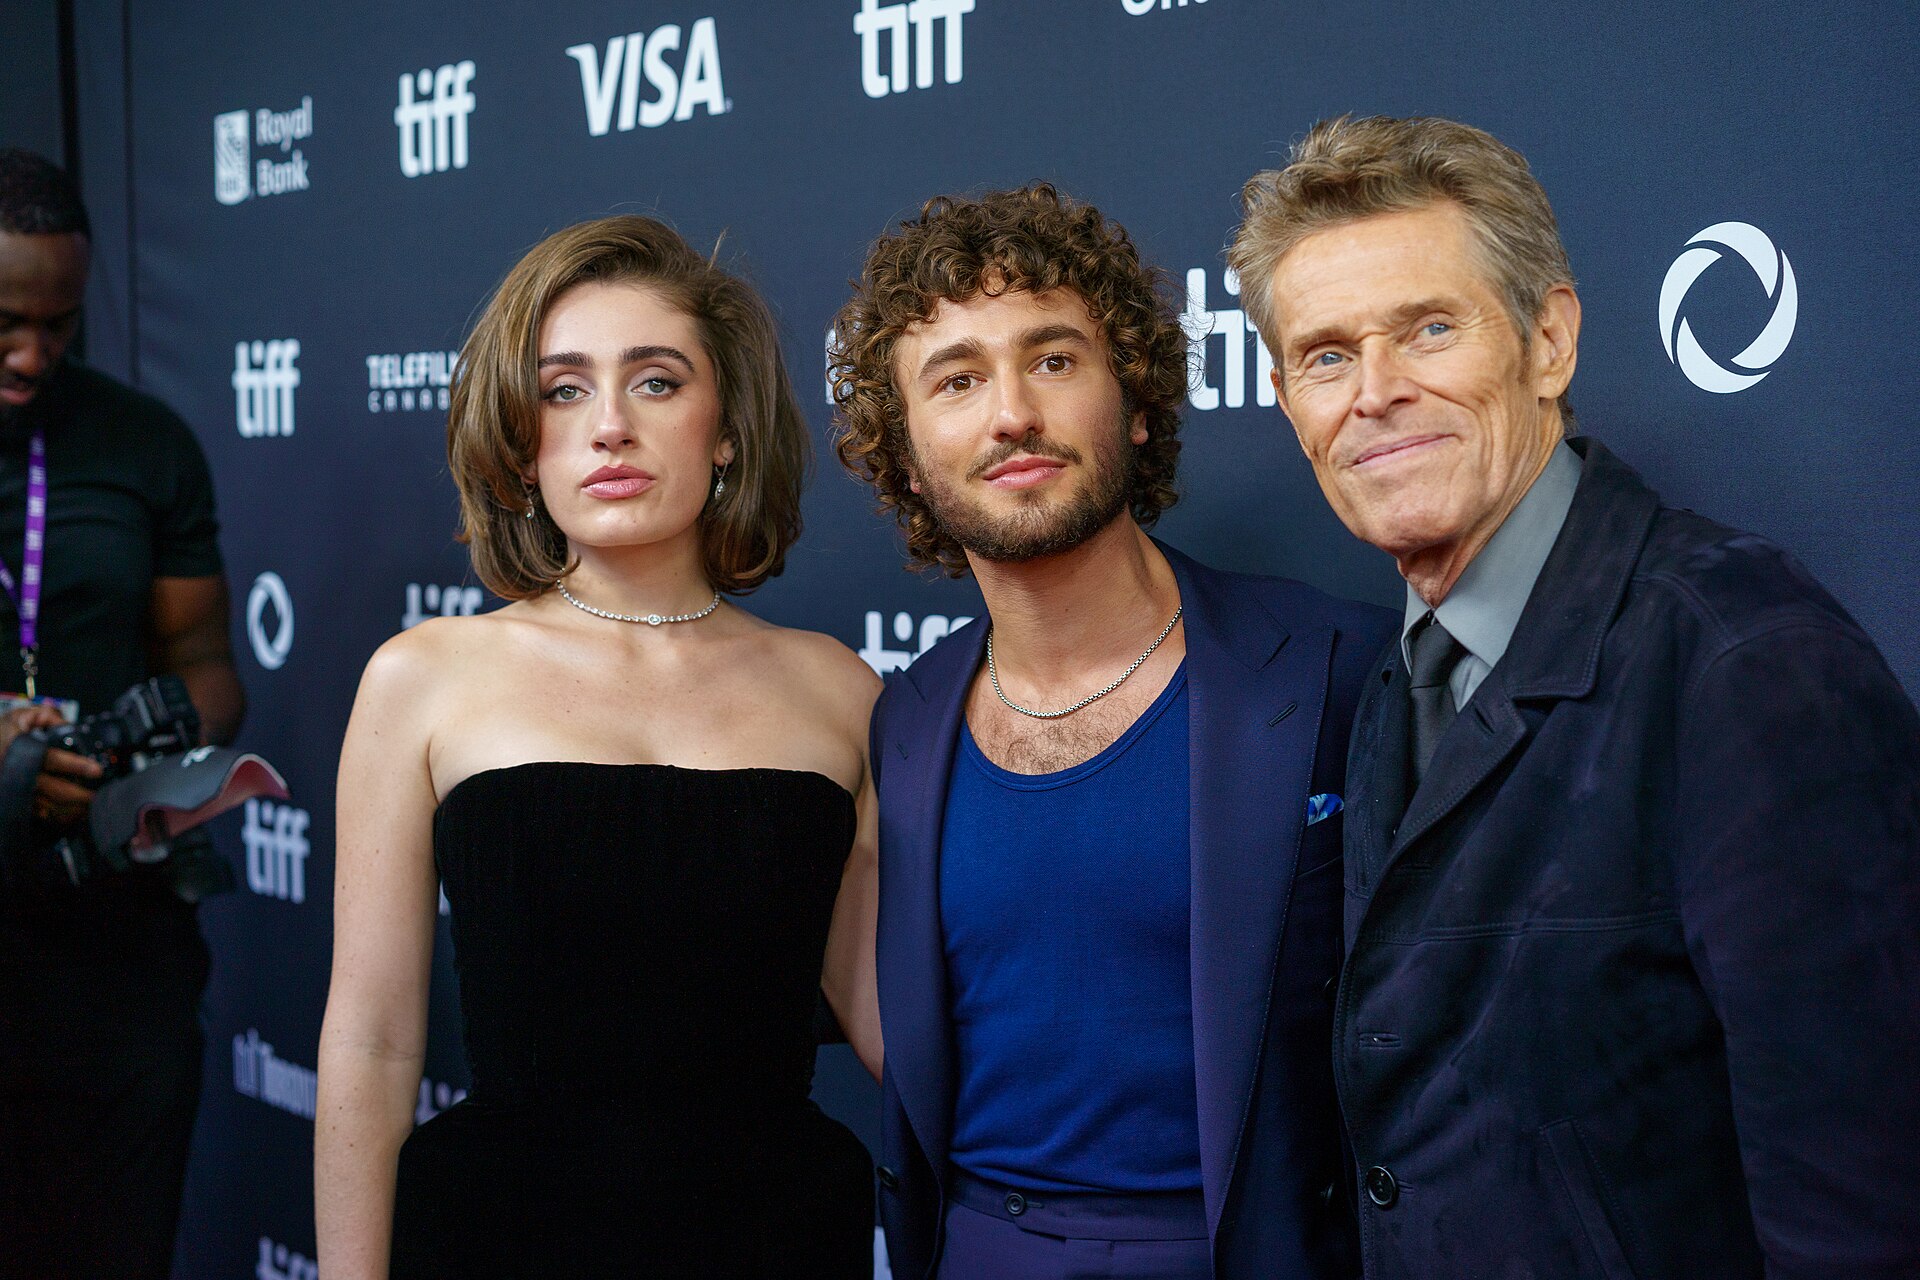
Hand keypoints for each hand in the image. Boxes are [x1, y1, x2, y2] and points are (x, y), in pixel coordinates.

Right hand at [0, 705, 103, 827]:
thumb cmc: (5, 732)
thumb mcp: (22, 715)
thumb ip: (48, 716)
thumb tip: (70, 726)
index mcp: (21, 749)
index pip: (51, 759)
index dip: (75, 765)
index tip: (96, 770)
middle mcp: (18, 773)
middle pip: (55, 789)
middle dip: (81, 795)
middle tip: (100, 796)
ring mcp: (17, 790)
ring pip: (49, 806)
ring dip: (73, 809)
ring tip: (92, 807)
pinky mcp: (17, 801)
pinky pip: (41, 813)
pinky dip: (59, 816)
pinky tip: (75, 814)